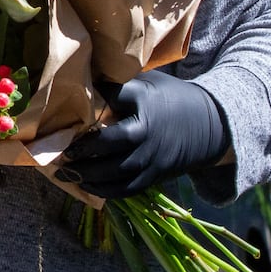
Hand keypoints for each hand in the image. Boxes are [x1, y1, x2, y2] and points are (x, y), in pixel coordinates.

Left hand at [60, 71, 228, 198]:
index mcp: (146, 102)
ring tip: (63, 173)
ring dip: (88, 175)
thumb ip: (119, 85)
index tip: (70, 108)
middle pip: (113, 143)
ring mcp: (152, 158)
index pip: (116, 96)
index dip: (93, 100)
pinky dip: (104, 190)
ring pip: (117, 172)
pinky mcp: (154, 176)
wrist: (209, 124)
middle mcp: (148, 133)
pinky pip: (127, 189)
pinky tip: (85, 185)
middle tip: (61, 153)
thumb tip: (81, 81)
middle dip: (85, 150)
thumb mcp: (148, 83)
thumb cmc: (169, 98)